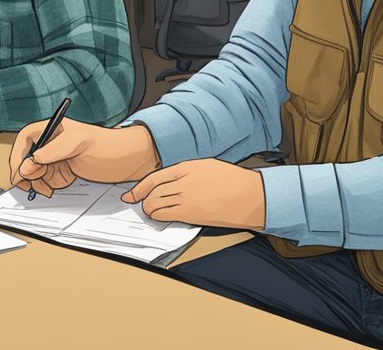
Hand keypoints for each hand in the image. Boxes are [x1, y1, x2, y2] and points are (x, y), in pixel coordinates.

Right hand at [8, 118, 161, 197]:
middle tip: (32, 185)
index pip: (25, 139)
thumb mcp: (79, 144)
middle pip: (25, 158)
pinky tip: (53, 188)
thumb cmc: (107, 146)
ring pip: (33, 173)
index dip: (18, 155)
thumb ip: (52, 152)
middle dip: (26, 173)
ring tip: (47, 189)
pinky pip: (45, 180)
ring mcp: (56, 159)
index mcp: (53, 129)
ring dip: (35, 183)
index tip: (19, 172)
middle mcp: (51, 143)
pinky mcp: (62, 172)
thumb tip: (29, 163)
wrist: (126, 161)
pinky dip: (45, 187)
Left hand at [122, 159, 264, 229]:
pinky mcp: (191, 214)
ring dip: (149, 209)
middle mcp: (183, 182)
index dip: (139, 187)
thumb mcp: (207, 166)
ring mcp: (186, 198)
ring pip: (156, 204)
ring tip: (150, 210)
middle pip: (152, 192)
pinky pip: (166, 215)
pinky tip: (158, 216)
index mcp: (187, 168)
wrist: (250, 196)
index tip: (132, 193)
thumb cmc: (233, 181)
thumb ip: (186, 172)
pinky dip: (158, 216)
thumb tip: (170, 182)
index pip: (154, 177)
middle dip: (142, 199)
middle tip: (139, 203)